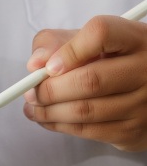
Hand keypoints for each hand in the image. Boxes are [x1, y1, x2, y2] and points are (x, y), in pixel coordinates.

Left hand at [23, 16, 146, 151]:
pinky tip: (47, 119)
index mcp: (135, 38)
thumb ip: (56, 42)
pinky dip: (59, 125)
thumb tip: (35, 63)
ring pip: (85, 110)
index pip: (101, 34)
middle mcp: (145, 69)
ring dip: (48, 111)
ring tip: (32, 108)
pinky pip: (88, 131)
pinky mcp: (134, 130)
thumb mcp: (86, 41)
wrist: (145, 91)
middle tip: (30, 92)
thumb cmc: (108, 60)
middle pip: (89, 80)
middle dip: (49, 89)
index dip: (68, 51)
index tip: (48, 66)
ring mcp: (143, 103)